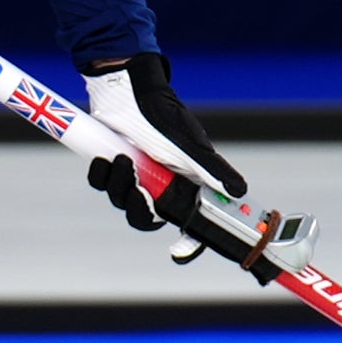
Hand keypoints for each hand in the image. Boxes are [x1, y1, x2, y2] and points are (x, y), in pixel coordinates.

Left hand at [83, 52, 273, 280]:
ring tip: (120, 160)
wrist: (127, 89)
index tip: (179, 253)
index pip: (188, 221)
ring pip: (121, 200)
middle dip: (137, 208)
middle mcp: (160, 183)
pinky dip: (100, 175)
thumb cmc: (163, 115)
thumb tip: (240, 191)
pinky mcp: (113, 164)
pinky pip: (102, 183)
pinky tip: (105, 159)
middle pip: (146, 218)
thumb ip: (214, 170)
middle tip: (136, 190)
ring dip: (117, 185)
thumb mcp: (189, 145)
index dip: (186, 241)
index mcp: (183, 183)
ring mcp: (136, 175)